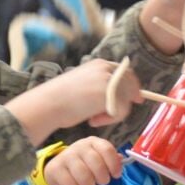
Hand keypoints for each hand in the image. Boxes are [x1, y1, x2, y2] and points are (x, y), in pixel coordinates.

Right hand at [7, 59, 141, 143]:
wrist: (49, 103)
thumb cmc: (60, 99)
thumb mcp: (83, 83)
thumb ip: (99, 85)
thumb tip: (117, 97)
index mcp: (99, 64)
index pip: (125, 72)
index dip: (132, 86)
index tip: (136, 98)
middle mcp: (106, 69)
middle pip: (131, 85)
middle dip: (126, 102)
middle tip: (112, 115)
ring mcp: (109, 80)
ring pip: (126, 100)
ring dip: (113, 114)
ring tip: (94, 118)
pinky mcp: (110, 94)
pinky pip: (121, 111)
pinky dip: (110, 120)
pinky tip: (93, 120)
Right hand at [42, 137, 123, 184]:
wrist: (59, 168)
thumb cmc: (84, 163)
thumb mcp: (98, 158)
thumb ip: (110, 158)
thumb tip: (121, 160)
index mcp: (93, 142)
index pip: (107, 149)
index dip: (114, 164)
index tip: (116, 175)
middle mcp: (79, 146)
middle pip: (96, 163)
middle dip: (102, 177)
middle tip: (102, 182)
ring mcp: (66, 156)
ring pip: (83, 174)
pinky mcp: (55, 168)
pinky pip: (70, 183)